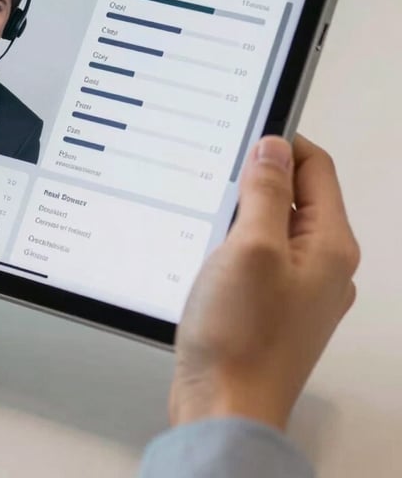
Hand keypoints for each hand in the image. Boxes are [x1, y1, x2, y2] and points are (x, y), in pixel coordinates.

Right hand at [170, 135, 358, 430]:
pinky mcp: (273, 305)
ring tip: (212, 217)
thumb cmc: (240, 335)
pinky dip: (237, 242)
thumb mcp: (250, 246)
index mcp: (330, 246)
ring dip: (245, 212)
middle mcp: (324, 266)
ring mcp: (300, 288)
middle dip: (259, 178)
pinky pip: (261, 256)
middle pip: (297, 197)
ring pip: (275, 226)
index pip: (317, 169)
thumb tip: (273, 147)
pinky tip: (211, 253)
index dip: (283, 144)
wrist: (224, 407)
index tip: (245, 135)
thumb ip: (265, 191)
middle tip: (219, 177)